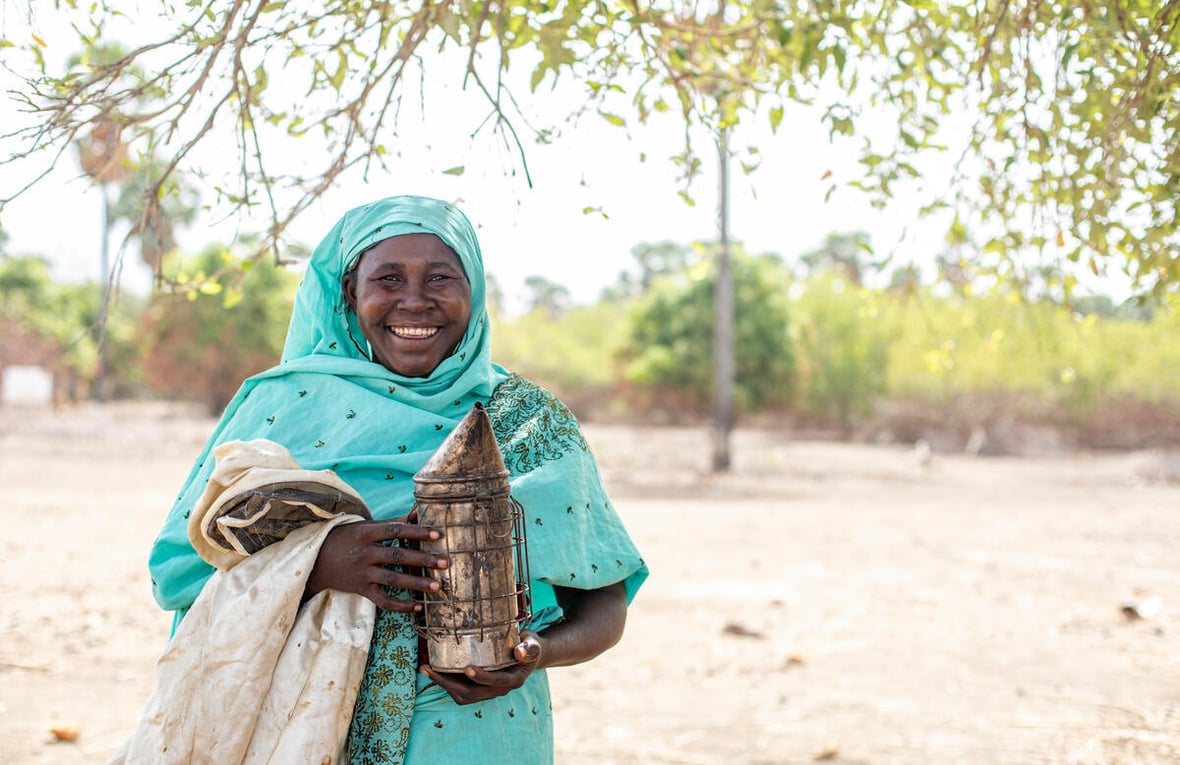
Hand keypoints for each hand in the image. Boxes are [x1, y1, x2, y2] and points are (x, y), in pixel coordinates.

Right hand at [305, 513, 446, 610]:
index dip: (417, 532)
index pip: (395, 531)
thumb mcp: (366, 527)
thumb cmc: (346, 539)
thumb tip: (418, 512)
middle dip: (423, 559)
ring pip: (393, 579)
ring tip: (437, 586)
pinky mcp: (361, 590)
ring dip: (417, 583)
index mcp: (367, 533)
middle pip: (398, 556)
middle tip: (445, 563)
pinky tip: (417, 606)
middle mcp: (365, 553)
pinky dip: (399, 605)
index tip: (437, 535)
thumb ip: (392, 523)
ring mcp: (363, 573)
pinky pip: (382, 600)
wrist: (316, 561)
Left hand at [421, 631, 542, 704]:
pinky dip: (446, 682)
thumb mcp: (532, 643)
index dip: (481, 677)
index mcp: (513, 679)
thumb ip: (528, 647)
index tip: (467, 668)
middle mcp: (499, 689)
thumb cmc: (527, 645)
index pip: (496, 681)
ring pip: (463, 695)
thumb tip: (519, 651)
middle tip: (430, 669)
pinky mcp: (478, 688)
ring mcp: (488, 691)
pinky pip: (460, 691)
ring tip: (426, 669)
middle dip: (448, 683)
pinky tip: (434, 669)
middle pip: (472, 693)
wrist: (526, 653)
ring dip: (443, 684)